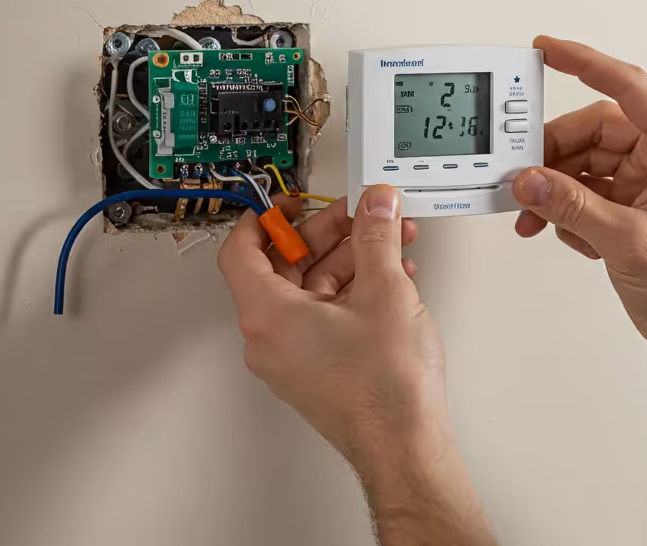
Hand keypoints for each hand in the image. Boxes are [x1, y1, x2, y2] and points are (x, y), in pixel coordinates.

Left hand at [217, 186, 451, 468]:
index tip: (289, 202)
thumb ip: (376, 237)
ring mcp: (292, 358)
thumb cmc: (384, 389)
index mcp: (268, 315)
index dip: (265, 218)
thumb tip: (374, 206)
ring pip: (312, 291)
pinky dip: (353, 292)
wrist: (404, 444)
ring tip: (391, 245)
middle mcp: (270, 338)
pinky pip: (324, 316)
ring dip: (351, 261)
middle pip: (285, 267)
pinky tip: (392, 279)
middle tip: (361, 216)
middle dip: (329, 235)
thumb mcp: (385, 290)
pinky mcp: (316, 370)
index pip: (242, 251)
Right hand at [515, 36, 646, 351]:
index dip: (584, 62)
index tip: (546, 49)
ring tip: (533, 212)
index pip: (628, 86)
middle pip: (594, 129)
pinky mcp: (632, 205)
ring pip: (585, 161)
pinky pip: (586, 188)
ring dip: (554, 186)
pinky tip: (562, 231)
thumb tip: (530, 182)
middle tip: (521, 172)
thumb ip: (572, 207)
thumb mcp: (628, 241)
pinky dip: (565, 207)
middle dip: (554, 153)